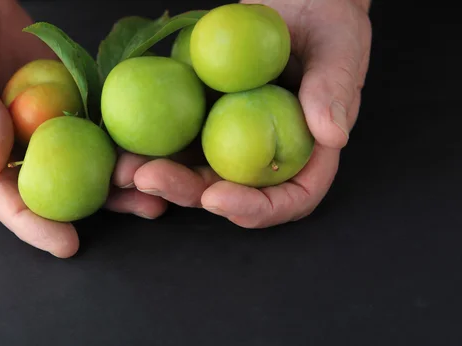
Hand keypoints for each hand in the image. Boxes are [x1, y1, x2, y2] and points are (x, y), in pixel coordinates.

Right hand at [0, 0, 163, 257]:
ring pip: (88, 155)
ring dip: (124, 170)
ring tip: (160, 183)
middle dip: (102, 201)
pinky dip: (124, 129)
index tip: (67, 243)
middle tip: (142, 206)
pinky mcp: (70, 93)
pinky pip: (99, 115)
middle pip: (61, 184)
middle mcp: (18, 143)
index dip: (36, 223)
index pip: (5, 196)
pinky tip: (152, 140)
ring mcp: (48, 119)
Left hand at [120, 0, 371, 227]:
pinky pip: (177, 135)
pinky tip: (121, 139)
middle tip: (148, 178)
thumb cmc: (328, 18)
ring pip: (195, 170)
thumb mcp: (340, 47)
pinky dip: (148, 141)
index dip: (254, 209)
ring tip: (122, 167)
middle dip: (186, 193)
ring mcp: (231, 136)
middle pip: (229, 192)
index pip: (288, 199)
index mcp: (307, 152)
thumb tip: (332, 135)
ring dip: (158, 174)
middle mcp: (265, 152)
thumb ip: (333, 90)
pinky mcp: (204, 115)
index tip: (217, 198)